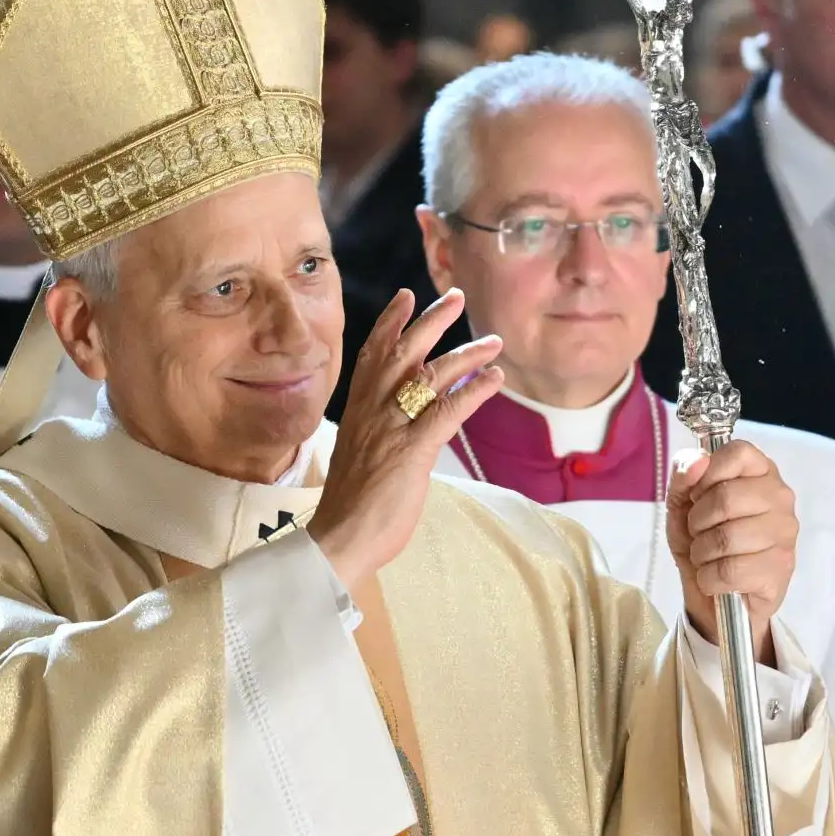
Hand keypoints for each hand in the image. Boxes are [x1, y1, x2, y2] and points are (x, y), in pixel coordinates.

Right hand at [308, 288, 502, 592]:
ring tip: (493, 341)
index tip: (406, 297)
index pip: (372, 354)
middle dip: (431, 321)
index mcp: (357, 410)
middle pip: (404, 353)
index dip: (390, 323)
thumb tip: (400, 421)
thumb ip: (377, 429)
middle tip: (456, 297)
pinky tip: (495, 380)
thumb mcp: (358, 454)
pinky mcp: (414, 450)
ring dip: (467, 354)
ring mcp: (392, 428)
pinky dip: (475, 392)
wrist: (339, 538)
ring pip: (431, 376)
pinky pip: (449, 411)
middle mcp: (372, 410)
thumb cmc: (351, 505)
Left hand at [667, 441, 797, 665]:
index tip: (697, 494)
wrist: (713, 596)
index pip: (737, 452)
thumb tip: (697, 462)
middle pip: (725, 497)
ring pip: (725, 537)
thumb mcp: (682, 505)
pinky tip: (716, 579)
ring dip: (701, 553)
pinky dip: (709, 578)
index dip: (706, 473)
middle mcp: (781, 498)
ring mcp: (785, 535)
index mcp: (761, 471)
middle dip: (697, 522)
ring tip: (707, 557)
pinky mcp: (780, 570)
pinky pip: (730, 570)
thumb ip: (683, 476)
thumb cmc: (703, 541)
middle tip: (699, 533)